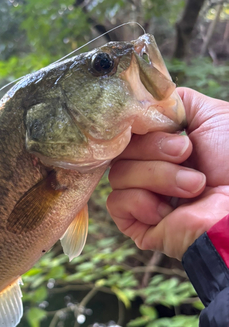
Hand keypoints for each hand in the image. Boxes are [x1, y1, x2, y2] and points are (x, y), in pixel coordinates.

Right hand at [106, 87, 228, 259]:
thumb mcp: (210, 115)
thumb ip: (175, 102)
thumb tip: (144, 102)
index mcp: (164, 147)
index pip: (129, 131)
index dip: (136, 125)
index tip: (159, 124)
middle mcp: (150, 171)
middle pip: (120, 150)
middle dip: (154, 149)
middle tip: (186, 154)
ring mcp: (142, 198)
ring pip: (117, 175)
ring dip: (159, 177)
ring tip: (194, 186)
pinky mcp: (136, 224)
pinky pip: (116, 203)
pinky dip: (142, 202)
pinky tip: (168, 210)